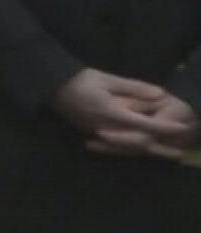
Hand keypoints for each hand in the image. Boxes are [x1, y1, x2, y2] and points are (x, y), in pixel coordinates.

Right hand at [49, 68, 187, 156]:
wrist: (51, 86)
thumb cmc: (80, 79)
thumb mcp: (107, 79)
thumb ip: (134, 88)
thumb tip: (160, 95)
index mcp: (112, 113)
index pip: (144, 124)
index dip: (165, 126)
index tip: (182, 127)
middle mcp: (106, 128)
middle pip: (139, 143)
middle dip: (161, 148)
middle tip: (181, 153)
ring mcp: (98, 133)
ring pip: (128, 148)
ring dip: (149, 151)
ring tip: (166, 154)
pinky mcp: (92, 134)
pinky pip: (117, 146)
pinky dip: (132, 149)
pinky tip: (140, 150)